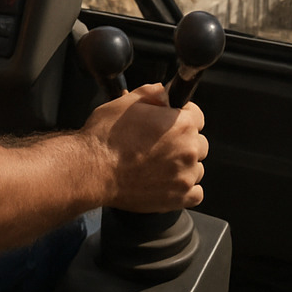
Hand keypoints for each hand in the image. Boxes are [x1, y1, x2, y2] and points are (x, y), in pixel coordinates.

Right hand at [80, 82, 207, 212]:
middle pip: (199, 143)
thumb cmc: (106, 137)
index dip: (182, 115)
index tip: (170, 120)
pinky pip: (196, 193)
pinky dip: (185, 189)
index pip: (197, 116)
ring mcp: (185, 176)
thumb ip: (153, 93)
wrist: (92, 170)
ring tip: (160, 165)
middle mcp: (188, 150)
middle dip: (184, 141)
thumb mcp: (126, 102)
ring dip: (184, 166)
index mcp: (181, 124)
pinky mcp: (178, 198)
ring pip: (197, 168)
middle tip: (160, 144)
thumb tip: (165, 93)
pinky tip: (167, 182)